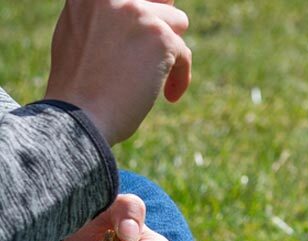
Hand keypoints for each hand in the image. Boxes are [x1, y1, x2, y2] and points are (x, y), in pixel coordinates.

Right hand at [44, 0, 191, 144]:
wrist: (77, 116)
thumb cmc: (78, 86)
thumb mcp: (80, 35)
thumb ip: (107, 18)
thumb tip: (140, 12)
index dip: (148, 14)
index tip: (146, 39)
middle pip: (161, 2)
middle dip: (161, 29)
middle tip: (152, 58)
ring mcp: (138, 14)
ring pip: (179, 22)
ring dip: (171, 51)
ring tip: (153, 78)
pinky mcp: (161, 38)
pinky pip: (185, 53)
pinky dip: (180, 76)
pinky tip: (169, 95)